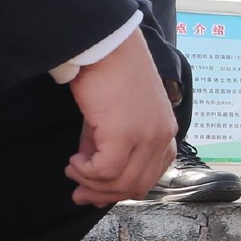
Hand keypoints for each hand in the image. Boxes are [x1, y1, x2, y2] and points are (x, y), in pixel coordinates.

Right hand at [65, 30, 177, 205]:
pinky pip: (106, 170)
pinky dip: (86, 171)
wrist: (105, 46)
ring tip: (74, 169)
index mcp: (166, 132)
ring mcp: (147, 136)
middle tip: (79, 193)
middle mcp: (163, 136)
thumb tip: (92, 177)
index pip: (150, 176)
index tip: (95, 192)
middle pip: (137, 185)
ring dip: (92, 182)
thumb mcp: (114, 118)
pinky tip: (74, 160)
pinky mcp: (126, 134)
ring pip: (121, 182)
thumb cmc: (109, 74)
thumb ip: (107, 148)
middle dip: (104, 194)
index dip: (121, 189)